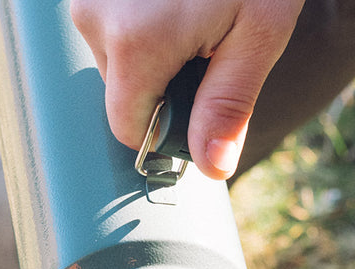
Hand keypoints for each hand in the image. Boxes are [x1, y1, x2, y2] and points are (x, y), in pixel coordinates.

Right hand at [70, 0, 304, 178]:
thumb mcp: (259, 34)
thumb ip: (229, 103)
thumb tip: (213, 167)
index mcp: (136, 44)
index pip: (128, 127)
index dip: (166, 130)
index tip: (201, 105)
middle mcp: (95, 16)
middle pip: (121, 88)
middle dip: (163, 81)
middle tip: (210, 40)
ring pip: (113, 52)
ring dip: (151, 47)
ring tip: (194, 8)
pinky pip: (108, 17)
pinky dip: (139, 17)